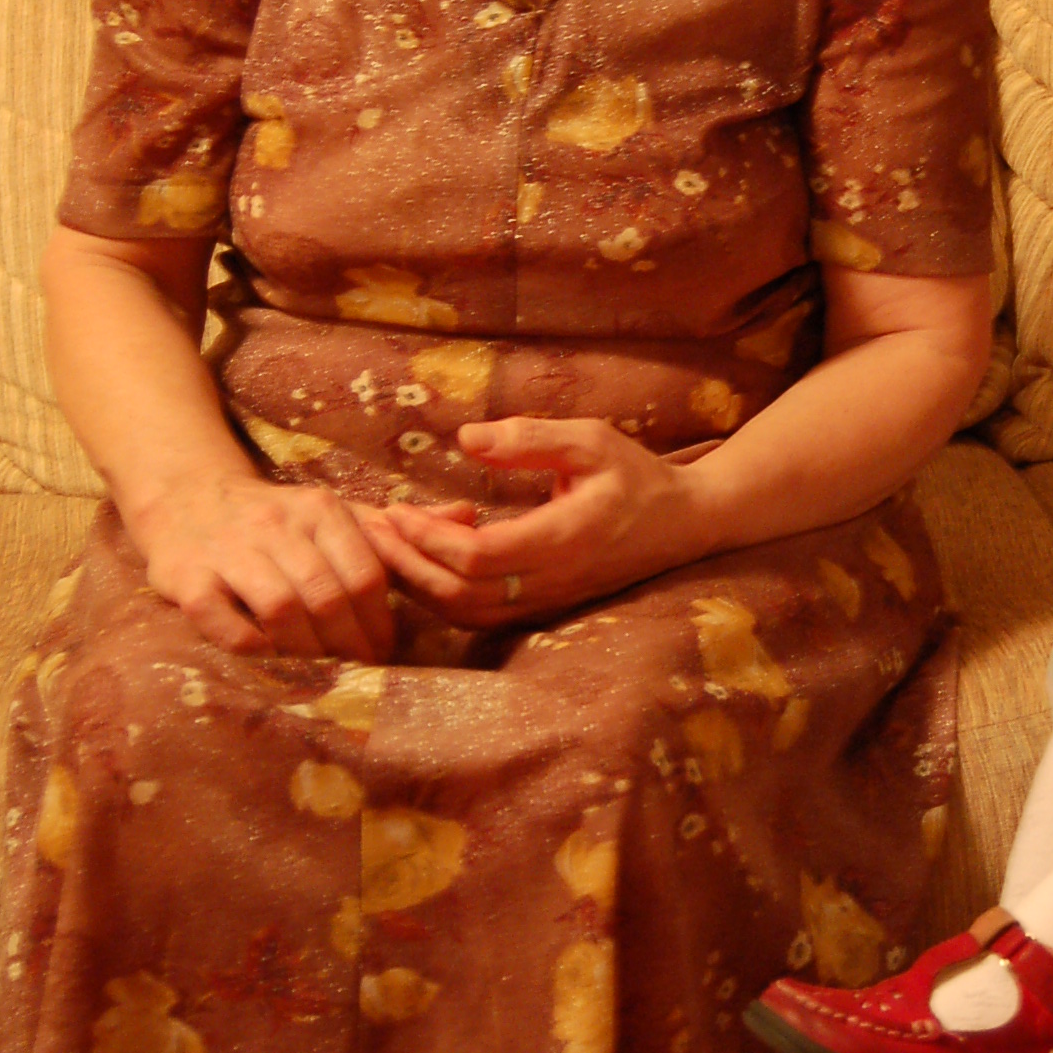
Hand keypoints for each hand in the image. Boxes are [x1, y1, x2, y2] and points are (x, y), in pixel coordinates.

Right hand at [131, 471, 397, 659]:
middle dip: (349, 644)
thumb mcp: (330, 512)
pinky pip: (223, 620)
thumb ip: (389, 528)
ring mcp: (230, 549)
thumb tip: (466, 517)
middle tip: (357, 672)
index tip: (383, 652)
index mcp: (320, 509)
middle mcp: (276, 524)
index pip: (364, 574)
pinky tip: (268, 659)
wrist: (187, 497)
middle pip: (327, 596)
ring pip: (281, 607)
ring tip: (319, 673)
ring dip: (306, 651)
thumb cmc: (275, 518)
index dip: (379, 623)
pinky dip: (251, 647)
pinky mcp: (187, 576)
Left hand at [363, 417, 709, 627]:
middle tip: (370, 530)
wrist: (683, 525)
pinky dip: (442, 595)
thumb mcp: (591, 439)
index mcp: (563, 539)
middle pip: (460, 594)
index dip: (429, 538)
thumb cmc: (636, 476)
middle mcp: (552, 581)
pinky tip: (427, 562)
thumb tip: (466, 439)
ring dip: (419, 585)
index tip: (396, 508)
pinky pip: (479, 616)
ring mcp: (547, 602)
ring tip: (388, 547)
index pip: (479, 556)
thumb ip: (530, 437)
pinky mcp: (543, 609)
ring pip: (465, 613)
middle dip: (406, 564)